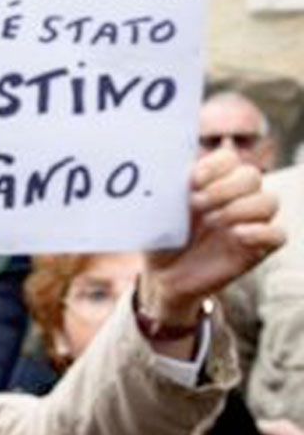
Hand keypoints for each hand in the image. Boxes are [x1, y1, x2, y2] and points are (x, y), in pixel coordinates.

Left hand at [143, 150, 282, 325]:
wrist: (160, 275)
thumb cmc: (160, 237)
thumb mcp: (156, 211)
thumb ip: (163, 188)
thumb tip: (157, 166)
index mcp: (212, 182)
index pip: (228, 158)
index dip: (214, 165)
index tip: (192, 180)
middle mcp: (235, 198)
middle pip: (251, 176)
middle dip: (223, 188)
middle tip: (195, 204)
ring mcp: (249, 222)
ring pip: (269, 201)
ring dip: (239, 208)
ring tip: (210, 222)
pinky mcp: (257, 248)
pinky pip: (278, 235)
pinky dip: (260, 232)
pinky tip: (236, 236)